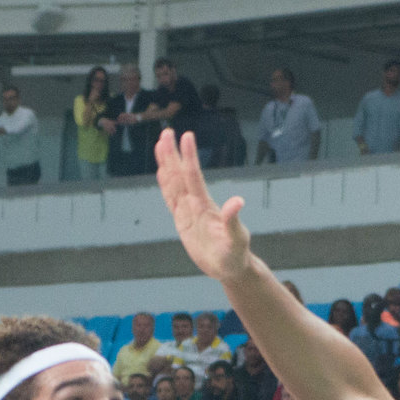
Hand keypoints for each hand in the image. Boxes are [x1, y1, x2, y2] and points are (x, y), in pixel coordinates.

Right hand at [157, 131, 252, 281]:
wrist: (229, 267)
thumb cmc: (235, 255)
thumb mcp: (236, 240)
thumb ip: (233, 221)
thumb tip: (238, 201)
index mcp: (205, 206)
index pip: (194, 178)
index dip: (189, 158)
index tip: (186, 136)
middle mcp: (196, 204)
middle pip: (181, 176)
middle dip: (173, 155)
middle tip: (167, 132)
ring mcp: (188, 211)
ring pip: (174, 184)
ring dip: (167, 164)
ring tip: (161, 143)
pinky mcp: (182, 221)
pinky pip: (171, 200)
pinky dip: (165, 186)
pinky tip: (161, 172)